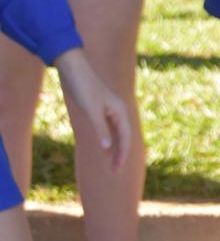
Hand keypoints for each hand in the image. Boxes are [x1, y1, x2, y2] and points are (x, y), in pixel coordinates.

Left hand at [52, 49, 130, 170]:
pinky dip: (107, 140)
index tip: (117, 170)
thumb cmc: (83, 88)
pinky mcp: (101, 109)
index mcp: (120, 110)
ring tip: (111, 165)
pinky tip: (103, 149)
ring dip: (114, 149)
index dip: (122, 154)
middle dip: (120, 155)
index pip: (125, 137)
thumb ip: (100, 130)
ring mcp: (110, 110)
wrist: (73, 69)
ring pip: (117, 134)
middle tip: (115, 172)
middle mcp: (118, 111)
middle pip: (123, 137)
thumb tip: (108, 149)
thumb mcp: (91, 111)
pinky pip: (109, 129)